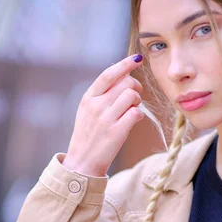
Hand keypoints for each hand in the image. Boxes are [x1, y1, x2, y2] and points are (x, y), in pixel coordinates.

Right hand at [63, 55, 143, 176]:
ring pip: (132, 96)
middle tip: (134, 97)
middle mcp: (96, 106)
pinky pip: (136, 113)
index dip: (124, 64)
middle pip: (126, 83)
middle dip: (135, 87)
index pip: (108, 74)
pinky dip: (139, 115)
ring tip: (132, 110)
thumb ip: (102, 94)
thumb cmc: (88, 135)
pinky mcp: (117, 132)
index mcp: (88, 98)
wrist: (82, 162)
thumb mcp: (88, 110)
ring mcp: (106, 119)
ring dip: (137, 101)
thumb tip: (123, 75)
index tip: (137, 59)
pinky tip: (134, 120)